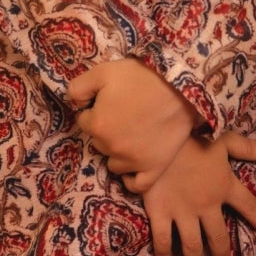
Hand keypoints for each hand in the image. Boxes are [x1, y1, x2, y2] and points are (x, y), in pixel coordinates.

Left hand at [68, 56, 202, 190]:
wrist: (180, 87)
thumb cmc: (141, 77)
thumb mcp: (103, 71)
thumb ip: (78, 88)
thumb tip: (76, 105)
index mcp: (97, 125)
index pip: (84, 121)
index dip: (95, 109)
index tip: (109, 101)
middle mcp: (111, 148)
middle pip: (98, 142)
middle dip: (106, 129)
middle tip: (124, 113)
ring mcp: (133, 161)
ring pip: (114, 163)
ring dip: (118, 151)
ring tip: (132, 133)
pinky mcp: (153, 169)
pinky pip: (136, 185)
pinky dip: (131, 178)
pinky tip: (133, 165)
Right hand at [122, 130, 255, 255]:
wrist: (157, 138)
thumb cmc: (192, 137)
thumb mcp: (222, 139)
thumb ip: (245, 147)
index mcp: (224, 186)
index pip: (249, 207)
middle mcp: (206, 204)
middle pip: (219, 238)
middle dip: (221, 255)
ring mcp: (182, 211)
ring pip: (193, 245)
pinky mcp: (160, 212)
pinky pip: (163, 239)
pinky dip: (164, 251)